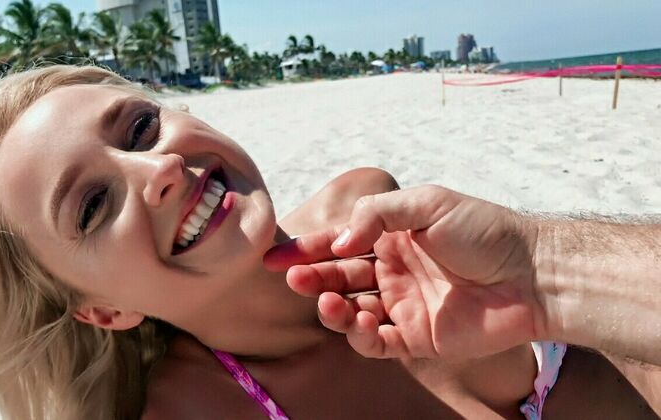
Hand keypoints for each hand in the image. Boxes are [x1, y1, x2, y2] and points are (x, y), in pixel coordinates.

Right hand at [264, 185, 546, 359]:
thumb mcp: (428, 203)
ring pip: (353, 313)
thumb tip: (338, 242)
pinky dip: (362, 336)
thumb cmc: (484, 231)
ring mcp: (404, 306)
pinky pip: (379, 342)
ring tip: (326, 303)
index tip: (276, 258)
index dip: (306, 250)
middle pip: (339, 279)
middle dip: (312, 279)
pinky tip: (362, 322)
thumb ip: (378, 215)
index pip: (339, 244)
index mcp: (392, 238)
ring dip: (333, 309)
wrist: (533, 274)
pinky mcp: (418, 338)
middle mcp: (393, 271)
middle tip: (292, 278)